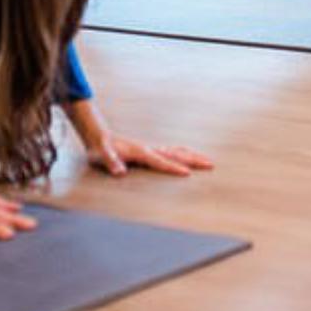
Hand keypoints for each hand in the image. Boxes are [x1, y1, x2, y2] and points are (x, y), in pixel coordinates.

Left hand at [84, 132, 215, 177]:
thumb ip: (111, 162)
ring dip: (192, 156)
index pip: (161, 161)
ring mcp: (151, 149)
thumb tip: (120, 172)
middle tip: (210, 164)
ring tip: (207, 161)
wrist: (99, 136)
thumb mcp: (101, 155)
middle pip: (176, 154)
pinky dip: (184, 154)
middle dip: (193, 159)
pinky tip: (189, 157)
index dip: (173, 168)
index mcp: (140, 152)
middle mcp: (149, 149)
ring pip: (176, 152)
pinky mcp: (150, 151)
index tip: (188, 173)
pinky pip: (171, 152)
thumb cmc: (100, 148)